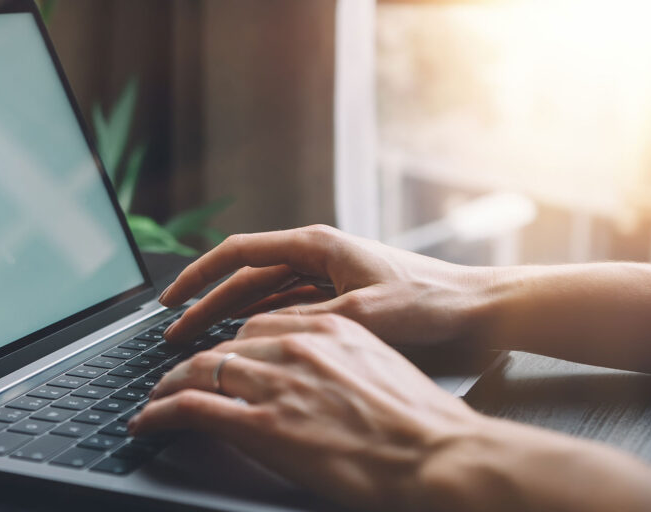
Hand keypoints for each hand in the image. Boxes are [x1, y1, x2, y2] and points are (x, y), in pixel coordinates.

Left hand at [130, 313, 484, 510]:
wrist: (440, 456)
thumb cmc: (422, 424)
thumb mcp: (381, 371)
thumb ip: (339, 362)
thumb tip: (317, 377)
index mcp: (328, 327)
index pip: (257, 324)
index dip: (229, 345)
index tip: (217, 357)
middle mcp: (297, 344)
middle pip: (224, 345)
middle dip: (194, 362)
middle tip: (173, 378)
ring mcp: (277, 381)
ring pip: (199, 370)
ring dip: (168, 386)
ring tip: (155, 400)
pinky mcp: (262, 423)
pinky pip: (192, 406)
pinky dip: (161, 412)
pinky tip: (148, 420)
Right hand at [159, 225, 490, 348]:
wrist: (479, 309)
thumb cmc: (431, 300)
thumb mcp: (365, 313)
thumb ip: (310, 320)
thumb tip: (259, 335)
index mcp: (317, 244)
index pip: (239, 254)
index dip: (199, 275)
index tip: (171, 299)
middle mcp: (317, 256)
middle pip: (246, 278)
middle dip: (207, 304)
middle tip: (175, 330)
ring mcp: (328, 277)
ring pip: (263, 297)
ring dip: (231, 317)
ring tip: (200, 340)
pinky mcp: (340, 298)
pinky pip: (287, 310)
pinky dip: (261, 326)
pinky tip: (245, 344)